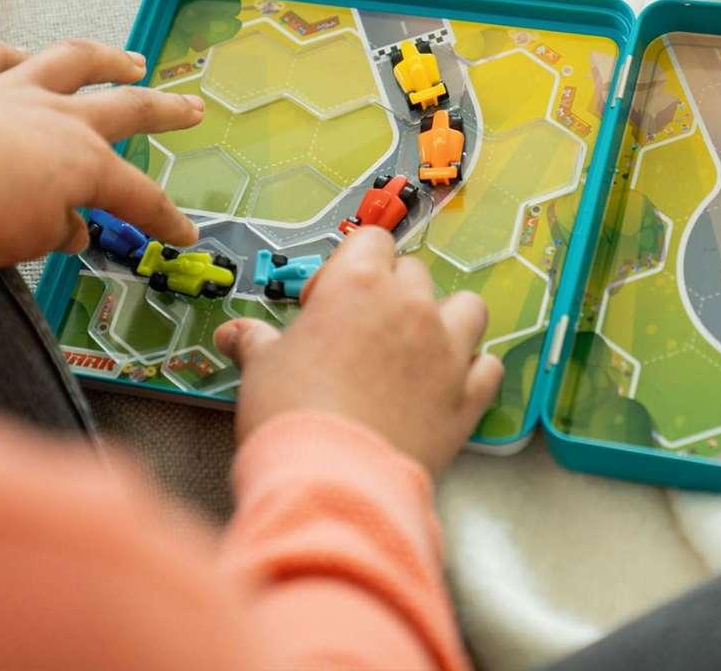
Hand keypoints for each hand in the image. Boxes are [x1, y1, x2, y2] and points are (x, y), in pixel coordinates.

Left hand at [0, 38, 201, 266]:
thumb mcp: (28, 241)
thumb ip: (58, 230)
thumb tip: (72, 229)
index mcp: (86, 164)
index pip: (142, 197)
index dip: (166, 219)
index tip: (182, 232)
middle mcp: (62, 119)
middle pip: (131, 110)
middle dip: (167, 112)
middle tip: (192, 108)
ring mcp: (17, 90)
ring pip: (75, 63)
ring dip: (109, 61)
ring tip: (132, 62)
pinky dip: (12, 56)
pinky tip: (21, 54)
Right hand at [214, 228, 503, 476]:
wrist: (333, 481)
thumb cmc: (290, 412)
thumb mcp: (262, 368)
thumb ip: (255, 341)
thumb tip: (233, 333)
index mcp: (359, 284)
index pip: (370, 240)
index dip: (345, 267)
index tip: (323, 303)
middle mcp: (411, 306)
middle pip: (413, 273)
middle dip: (390, 293)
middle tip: (360, 332)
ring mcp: (447, 350)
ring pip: (467, 308)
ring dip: (447, 319)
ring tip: (419, 348)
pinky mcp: (468, 396)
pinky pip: (488, 367)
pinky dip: (473, 372)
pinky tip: (449, 387)